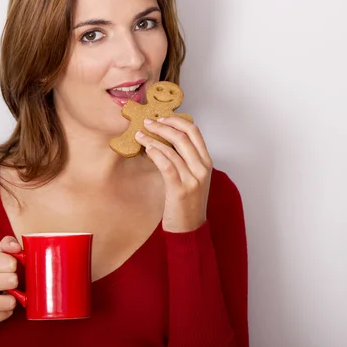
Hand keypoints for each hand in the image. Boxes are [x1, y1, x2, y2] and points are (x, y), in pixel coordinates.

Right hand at [0, 236, 21, 332]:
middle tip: (6, 283)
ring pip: (10, 301)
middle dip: (13, 282)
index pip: (10, 263)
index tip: (7, 269)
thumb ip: (6, 246)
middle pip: (12, 281)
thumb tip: (16, 247)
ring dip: (11, 299)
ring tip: (2, 295)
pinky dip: (6, 311)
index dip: (13, 266)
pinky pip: (6, 314)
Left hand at [135, 117, 212, 232]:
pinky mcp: (180, 189)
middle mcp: (202, 168)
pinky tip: (146, 149)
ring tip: (140, 135)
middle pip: (183, 136)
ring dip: (153, 138)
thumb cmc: (188, 202)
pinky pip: (166, 164)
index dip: (176, 121)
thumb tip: (165, 139)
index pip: (194, 131)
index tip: (162, 118)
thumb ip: (185, 159)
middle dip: (163, 125)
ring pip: (173, 148)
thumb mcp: (192, 177)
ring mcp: (192, 179)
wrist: (190, 229)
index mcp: (206, 162)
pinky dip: (155, 153)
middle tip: (147, 122)